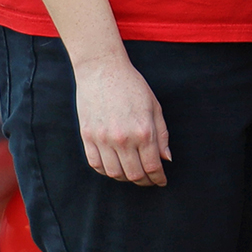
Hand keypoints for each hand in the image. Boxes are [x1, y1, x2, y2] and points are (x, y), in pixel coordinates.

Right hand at [71, 51, 169, 185]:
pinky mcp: (87, 136)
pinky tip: (114, 167)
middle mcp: (123, 138)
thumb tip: (165, 159)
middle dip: (145, 181)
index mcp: (143, 131)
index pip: (152, 166)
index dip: (158, 178)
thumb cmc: (132, 86)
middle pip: (134, 174)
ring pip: (114, 173)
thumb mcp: (155, 107)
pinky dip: (106, 171)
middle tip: (149, 180)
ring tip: (133, 174)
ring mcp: (102, 139)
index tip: (161, 181)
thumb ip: (162, 135)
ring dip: (125, 178)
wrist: (102, 70)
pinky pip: (95, 164)